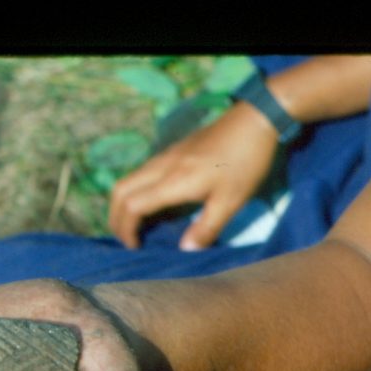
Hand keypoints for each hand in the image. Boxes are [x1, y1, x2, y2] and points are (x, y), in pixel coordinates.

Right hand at [108, 101, 278, 249]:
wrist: (255, 119)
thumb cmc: (246, 162)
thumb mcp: (231, 201)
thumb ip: (206, 228)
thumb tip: (185, 250)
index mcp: (173, 181)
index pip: (132, 206)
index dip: (126, 230)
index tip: (135, 247)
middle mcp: (161, 167)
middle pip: (119, 191)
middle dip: (115, 218)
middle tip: (127, 238)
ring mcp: (164, 156)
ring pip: (128, 180)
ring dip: (123, 204)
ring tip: (136, 225)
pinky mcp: (172, 151)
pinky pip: (141, 174)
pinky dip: (135, 193)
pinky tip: (153, 204)